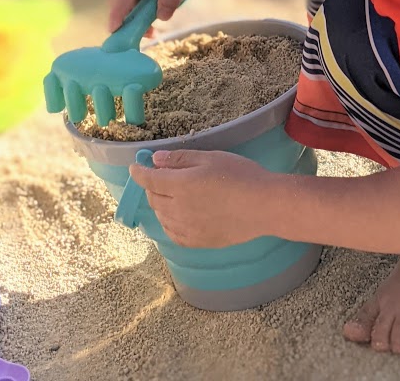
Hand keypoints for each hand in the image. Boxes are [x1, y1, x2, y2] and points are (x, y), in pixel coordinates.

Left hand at [129, 149, 276, 247]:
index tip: (135, 167)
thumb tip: (155, 160)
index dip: (139, 172)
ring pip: (161, 216)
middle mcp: (177, 209)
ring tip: (172, 196)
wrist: (264, 206)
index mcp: (179, 185)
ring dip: (161, 204)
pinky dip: (169, 222)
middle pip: (153, 198)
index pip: (149, 179)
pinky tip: (179, 216)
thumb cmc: (241, 176)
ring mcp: (186, 228)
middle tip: (161, 177)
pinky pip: (172, 233)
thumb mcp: (211, 158)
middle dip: (152, 186)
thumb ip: (181, 159)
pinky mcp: (196, 242)